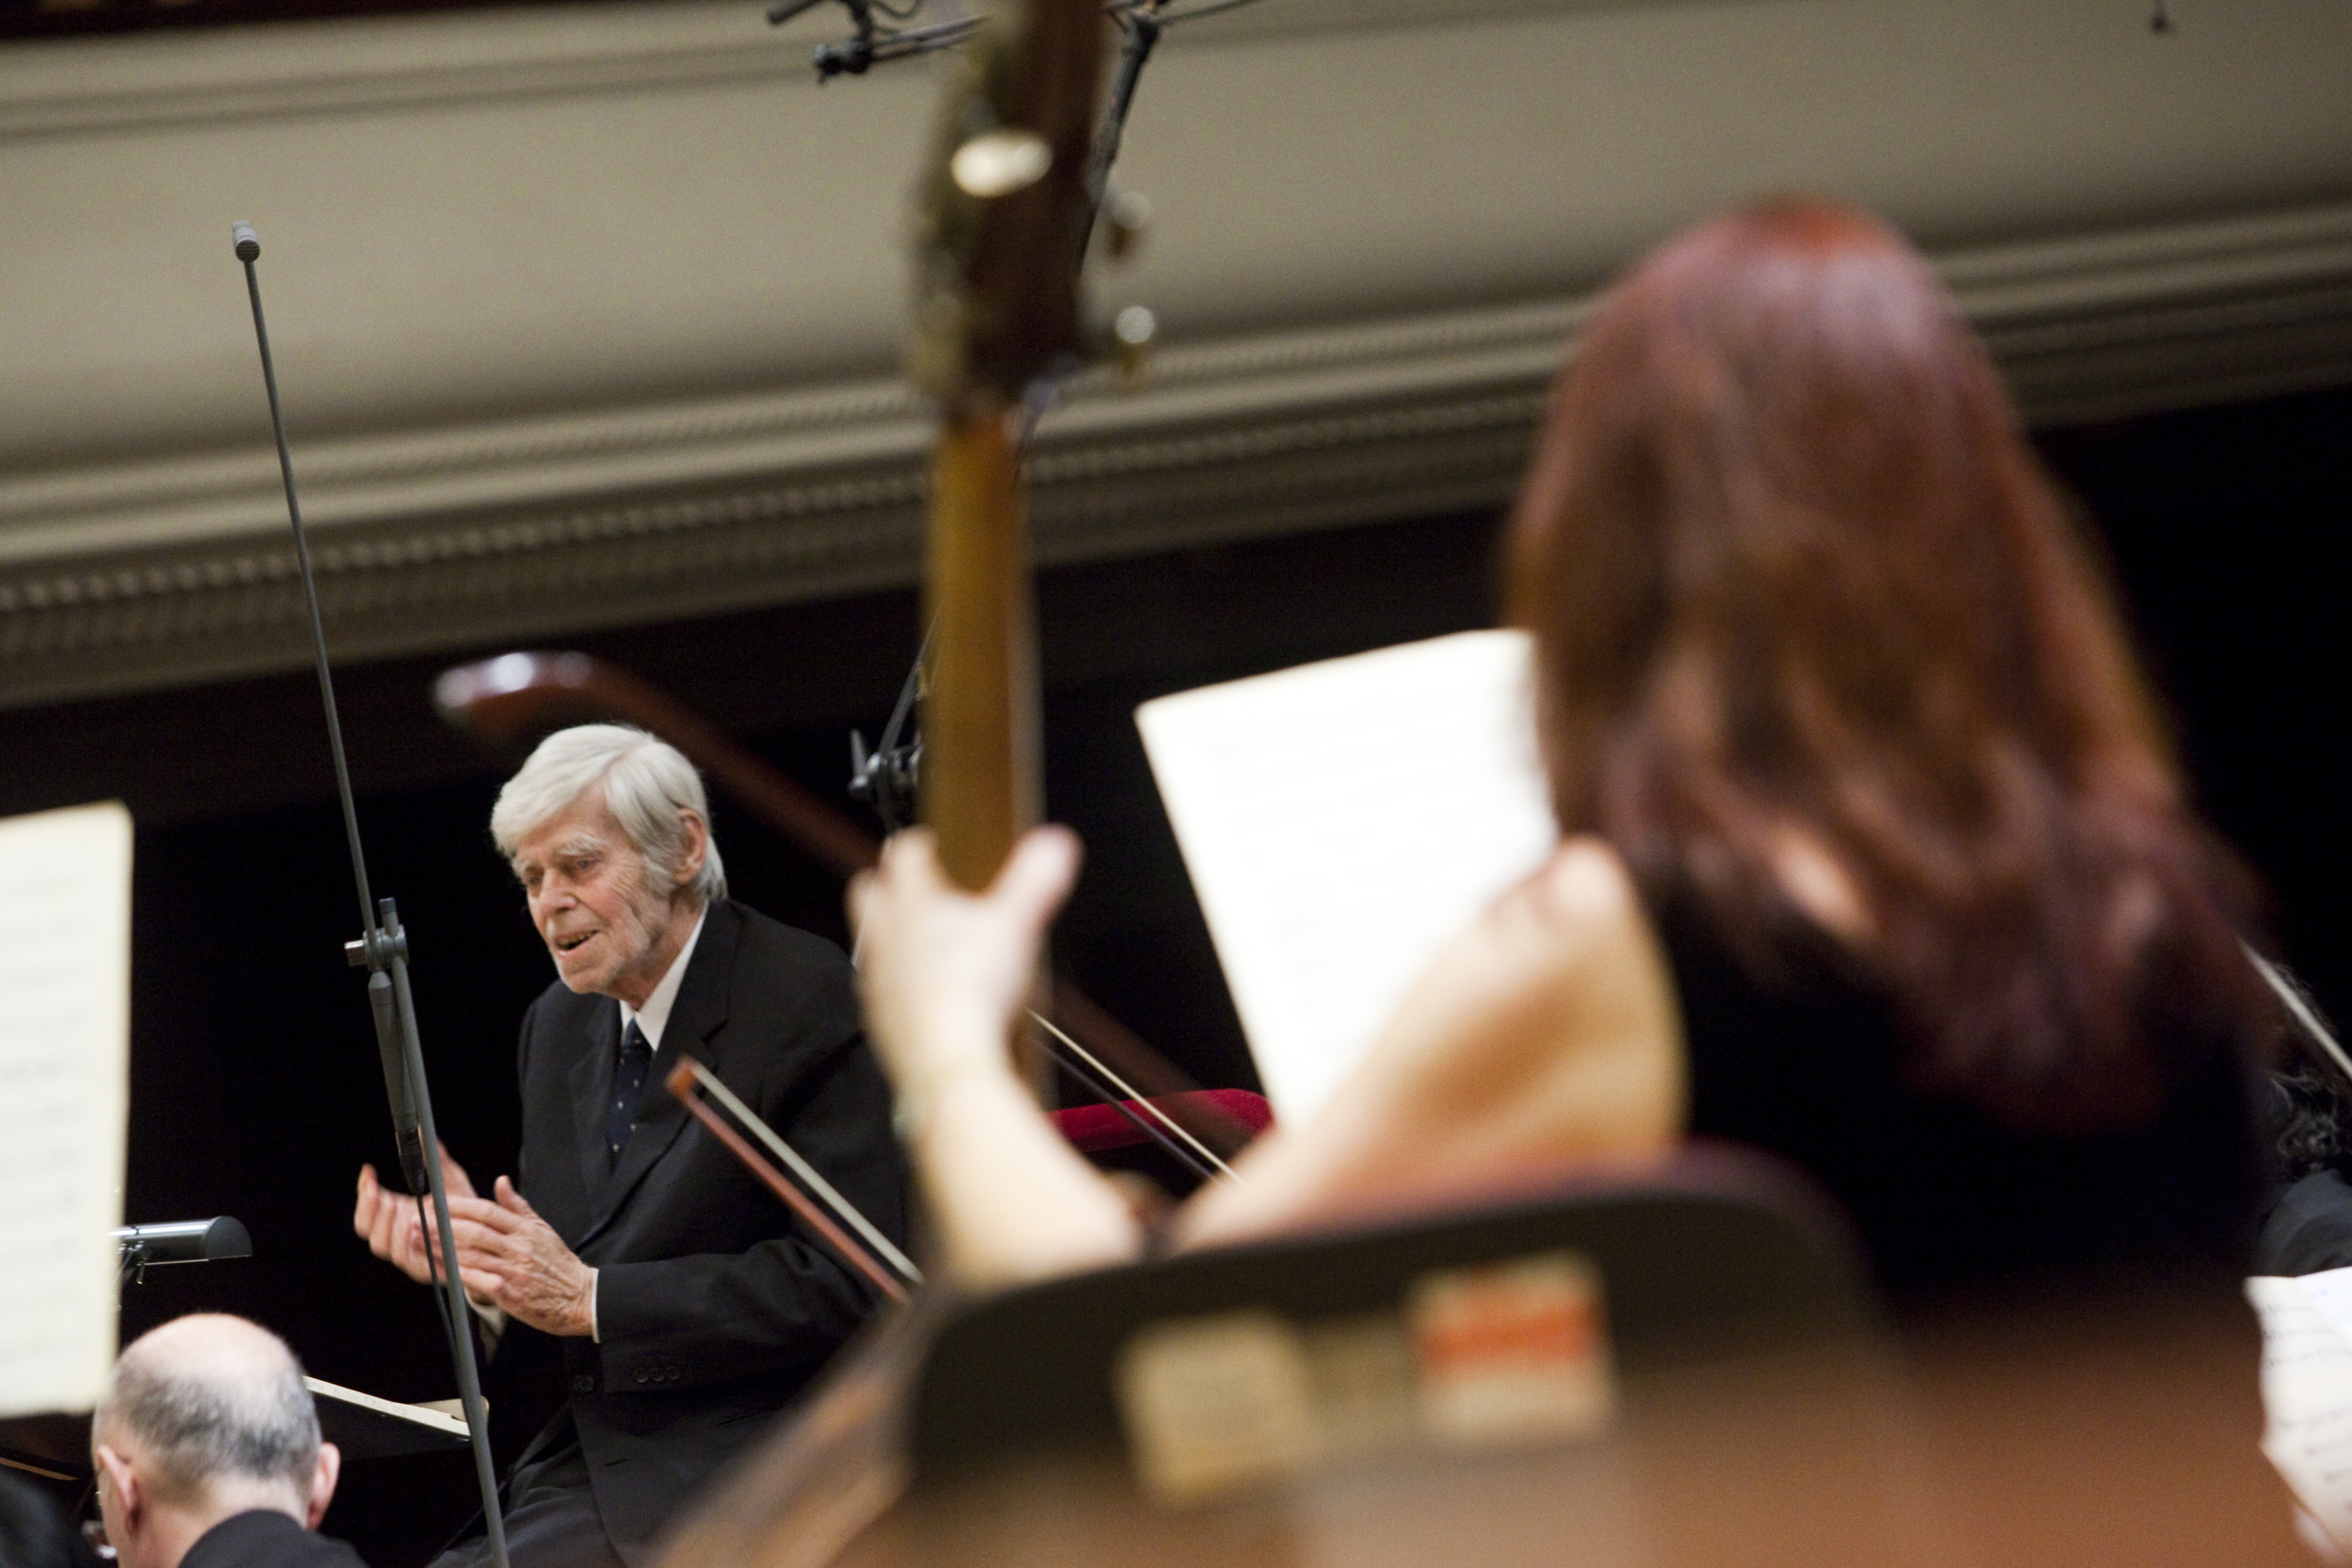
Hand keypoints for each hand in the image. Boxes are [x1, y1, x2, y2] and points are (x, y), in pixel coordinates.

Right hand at [354, 1142, 476, 1286]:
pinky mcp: (426, 1268)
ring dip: (386, 1225)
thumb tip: (423, 1130)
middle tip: (378, 1191)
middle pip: (367, 1229)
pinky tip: (413, 1226)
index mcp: (397, 1216)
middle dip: (369, 1209)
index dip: (364, 1191)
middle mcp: (398, 1235)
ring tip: (396, 1206)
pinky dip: (407, 1243)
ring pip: (383, 1245)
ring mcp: (410, 1253)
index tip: (369, 1171)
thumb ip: (436, 1159)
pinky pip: (408, 1259)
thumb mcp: (450, 1180)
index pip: (368, 1209)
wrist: (489, 1238)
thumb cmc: (465, 1209)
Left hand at [425, 1176, 597, 1337]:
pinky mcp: (511, 1294)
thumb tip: (500, 1181)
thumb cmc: (559, 1264)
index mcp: (526, 1229)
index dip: (461, 1206)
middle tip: (417, 1221)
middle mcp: (519, 1247)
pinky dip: (457, 1274)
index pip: (488, 1212)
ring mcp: (514, 1270)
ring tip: (419, 1243)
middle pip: (475, 1232)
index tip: (439, 1203)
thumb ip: (517, 1206)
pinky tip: (440, 1269)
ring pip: (472, 1256)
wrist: (581, 1297)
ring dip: (442, 1249)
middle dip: (443, 1226)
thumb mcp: (542, 1229)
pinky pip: (478, 1281)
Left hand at [847, 825, 1080, 1106]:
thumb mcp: (1018, 923)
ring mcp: (878, 978)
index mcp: (914, 903)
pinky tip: (922, 995)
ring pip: (869, 942)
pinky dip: (896, 984)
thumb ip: (1036, 880)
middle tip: (907, 886)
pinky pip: (878, 990)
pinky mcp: (880, 1017)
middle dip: (884, 883)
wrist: (947, 1057)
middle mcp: (886, 935)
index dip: (917, 843)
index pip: (904, 854)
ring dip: (887, 935)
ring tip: (917, 942)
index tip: (926, 844)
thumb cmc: (972, 990)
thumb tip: (1055, 844)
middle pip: (868, 891)